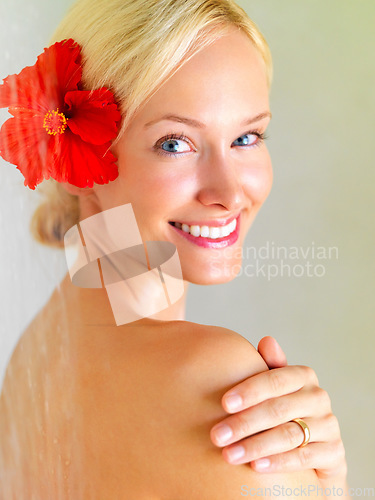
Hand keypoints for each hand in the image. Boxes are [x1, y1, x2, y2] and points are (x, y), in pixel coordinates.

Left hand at [210, 336, 347, 487]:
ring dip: (255, 445)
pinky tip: (256, 467)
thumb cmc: (284, 412)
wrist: (314, 451)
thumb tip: (267, 340)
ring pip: (289, 434)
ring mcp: (329, 425)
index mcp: (303, 376)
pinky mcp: (334, 453)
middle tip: (217, 436)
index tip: (223, 403)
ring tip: (229, 454)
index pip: (275, 380)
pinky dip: (278, 462)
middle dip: (244, 423)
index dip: (249, 391)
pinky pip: (304, 457)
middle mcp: (318, 397)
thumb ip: (268, 368)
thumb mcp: (274, 389)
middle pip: (278, 409)